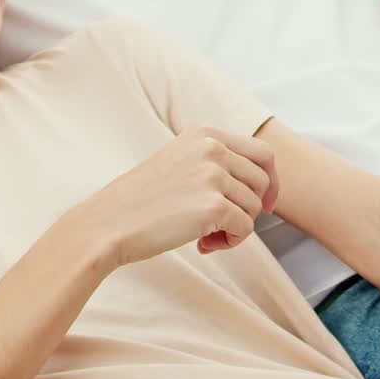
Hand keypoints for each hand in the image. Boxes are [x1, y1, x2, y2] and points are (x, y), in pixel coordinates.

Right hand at [83, 127, 278, 267]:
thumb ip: (216, 162)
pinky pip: (245, 229)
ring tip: (205, 235)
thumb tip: (264, 184)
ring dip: (236, 228)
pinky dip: (230, 242)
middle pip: (264, 181)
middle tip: (226, 225)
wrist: (109, 222)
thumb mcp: (180, 161)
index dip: (270, 182)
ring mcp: (213, 175)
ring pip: (255, 207)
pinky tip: (202, 244)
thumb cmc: (141, 200)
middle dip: (252, 208)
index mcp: (205, 134)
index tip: (266, 203)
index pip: (263, 153)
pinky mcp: (213, 206)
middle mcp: (212, 148)